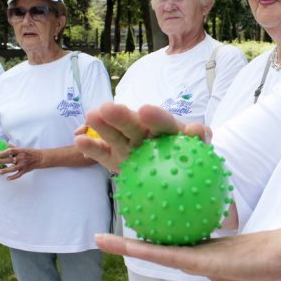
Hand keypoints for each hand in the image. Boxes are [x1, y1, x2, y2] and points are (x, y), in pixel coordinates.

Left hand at [0, 144, 39, 179]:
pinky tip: (7, 178)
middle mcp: (22, 158)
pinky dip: (13, 177)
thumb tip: (4, 144)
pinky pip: (18, 175)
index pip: (11, 151)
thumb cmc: (30, 152)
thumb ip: (14, 147)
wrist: (41, 158)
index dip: (3, 152)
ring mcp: (24, 165)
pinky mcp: (25, 170)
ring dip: (5, 170)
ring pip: (13, 169)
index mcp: (21, 151)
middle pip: (10, 160)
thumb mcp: (23, 148)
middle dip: (1, 161)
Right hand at [73, 102, 204, 172]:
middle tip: (108, 108)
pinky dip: (91, 147)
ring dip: (103, 126)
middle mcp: (144, 132)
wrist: (177, 172)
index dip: (155, 118)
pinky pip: (102, 153)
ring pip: (115, 135)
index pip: (162, 123)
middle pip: (133, 125)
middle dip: (122, 116)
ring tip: (92, 116)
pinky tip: (79, 141)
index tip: (146, 110)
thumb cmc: (190, 155)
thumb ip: (200, 138)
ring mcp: (127, 144)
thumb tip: (198, 129)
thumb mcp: (199, 148)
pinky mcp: (114, 157)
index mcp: (166, 129)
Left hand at [95, 230, 280, 280]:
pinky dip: (142, 251)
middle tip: (101, 238)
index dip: (148, 249)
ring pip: (153, 248)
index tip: (128, 246)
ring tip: (99, 238)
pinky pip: (164, 254)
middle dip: (127, 243)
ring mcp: (195, 252)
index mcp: (202, 257)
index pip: (168, 253)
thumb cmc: (266, 271)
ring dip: (125, 245)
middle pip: (155, 246)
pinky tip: (124, 246)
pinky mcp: (199, 257)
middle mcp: (194, 250)